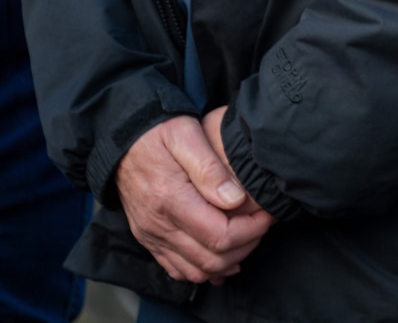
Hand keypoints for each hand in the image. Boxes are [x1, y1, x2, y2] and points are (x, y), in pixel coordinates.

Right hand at [114, 113, 271, 283]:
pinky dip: (204, 269)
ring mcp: (151, 236)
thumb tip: (235, 199)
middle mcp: (158, 226)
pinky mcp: (149, 239)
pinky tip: (223, 255)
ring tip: (249, 237)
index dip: (252, 230)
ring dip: (228, 261)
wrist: (122, 142)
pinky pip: (178, 269)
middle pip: (211, 260)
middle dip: (246, 246)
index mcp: (170, 200)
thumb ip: (210, 168)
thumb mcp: (186, 135)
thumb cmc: (159, 133)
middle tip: (263, 225)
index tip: (268, 214)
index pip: (220, 236)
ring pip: (196, 271)